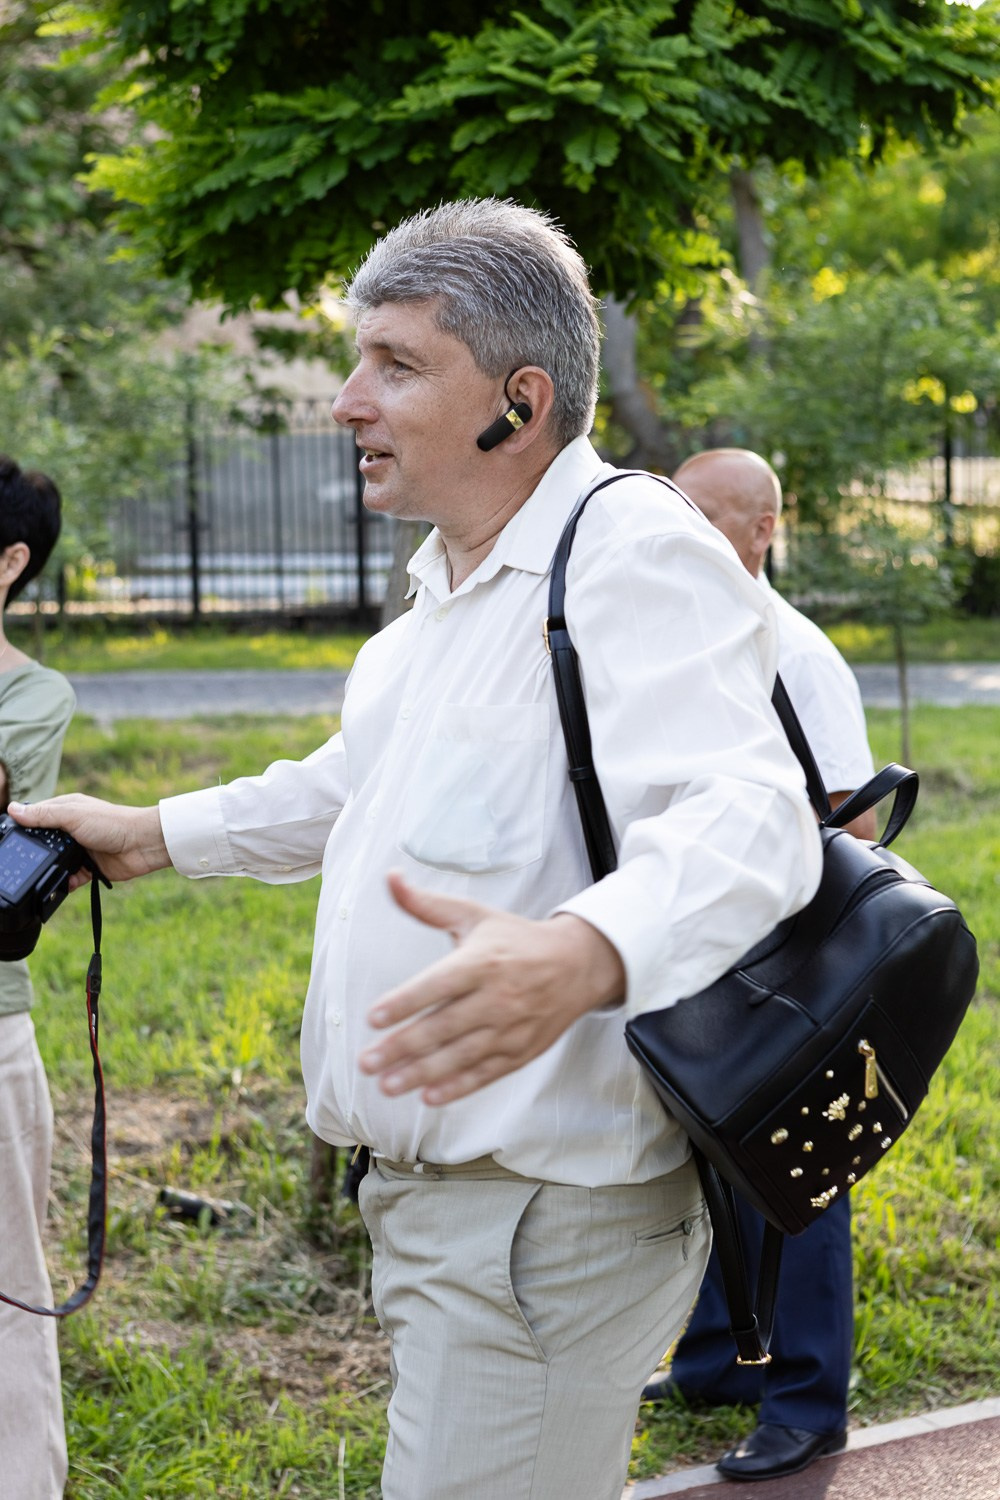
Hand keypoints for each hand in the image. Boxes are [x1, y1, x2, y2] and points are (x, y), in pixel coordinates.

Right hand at [7, 795, 170, 885]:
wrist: (143, 844)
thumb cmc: (112, 823)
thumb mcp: (73, 815)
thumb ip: (44, 815)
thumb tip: (13, 809)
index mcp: (65, 810)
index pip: (35, 816)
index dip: (22, 826)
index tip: (9, 839)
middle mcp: (70, 829)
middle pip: (43, 843)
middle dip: (35, 853)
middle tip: (22, 863)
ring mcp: (80, 849)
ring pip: (55, 863)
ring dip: (50, 870)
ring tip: (41, 876)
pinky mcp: (89, 868)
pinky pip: (70, 879)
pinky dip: (64, 883)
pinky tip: (61, 886)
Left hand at [358, 871, 625, 1105]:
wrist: (578, 964)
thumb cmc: (516, 939)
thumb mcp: (474, 915)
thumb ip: (427, 905)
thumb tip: (390, 878)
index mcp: (482, 961)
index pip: (438, 985)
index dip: (405, 1002)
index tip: (373, 1018)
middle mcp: (497, 997)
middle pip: (443, 1026)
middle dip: (401, 1047)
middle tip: (366, 1062)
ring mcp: (510, 1028)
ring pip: (460, 1056)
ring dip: (421, 1074)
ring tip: (387, 1085)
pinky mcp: (521, 1051)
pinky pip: (485, 1073)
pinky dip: (457, 1087)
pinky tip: (428, 1096)